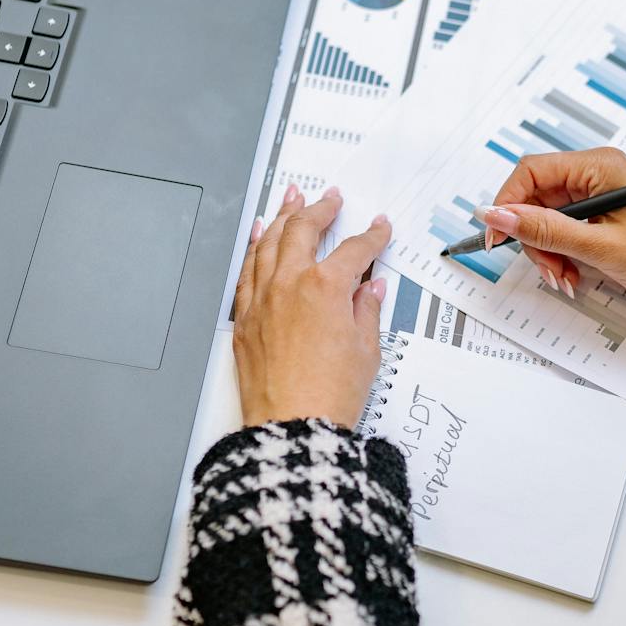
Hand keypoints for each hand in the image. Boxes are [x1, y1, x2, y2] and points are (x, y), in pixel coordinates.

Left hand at [232, 185, 391, 428]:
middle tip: (330, 199)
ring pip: (269, 243)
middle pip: (302, 230)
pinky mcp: (245, 319)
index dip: (372, 236)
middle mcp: (289, 284)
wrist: (292, 427)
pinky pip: (247, 271)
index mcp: (326, 287)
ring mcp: (262, 299)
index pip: (354, 250)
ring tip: (290, 199)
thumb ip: (367, 310)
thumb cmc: (330, 395)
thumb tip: (370, 289)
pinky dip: (255, 248)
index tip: (379, 229)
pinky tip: (259, 237)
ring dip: (282, 217)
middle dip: (319, 209)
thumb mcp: (367, 350)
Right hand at [481, 148, 625, 333]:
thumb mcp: (600, 247)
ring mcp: (603, 194)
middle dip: (535, 238)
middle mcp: (600, 173)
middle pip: (538, 198)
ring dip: (549, 251)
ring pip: (550, 218)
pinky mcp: (607, 215)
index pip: (531, 171)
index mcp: (601, 165)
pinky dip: (565, 253)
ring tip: (567, 277)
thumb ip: (545, 230)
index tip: (497, 238)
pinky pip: (569, 230)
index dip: (507, 204)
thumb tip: (498, 215)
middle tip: (550, 270)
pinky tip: (576, 273)